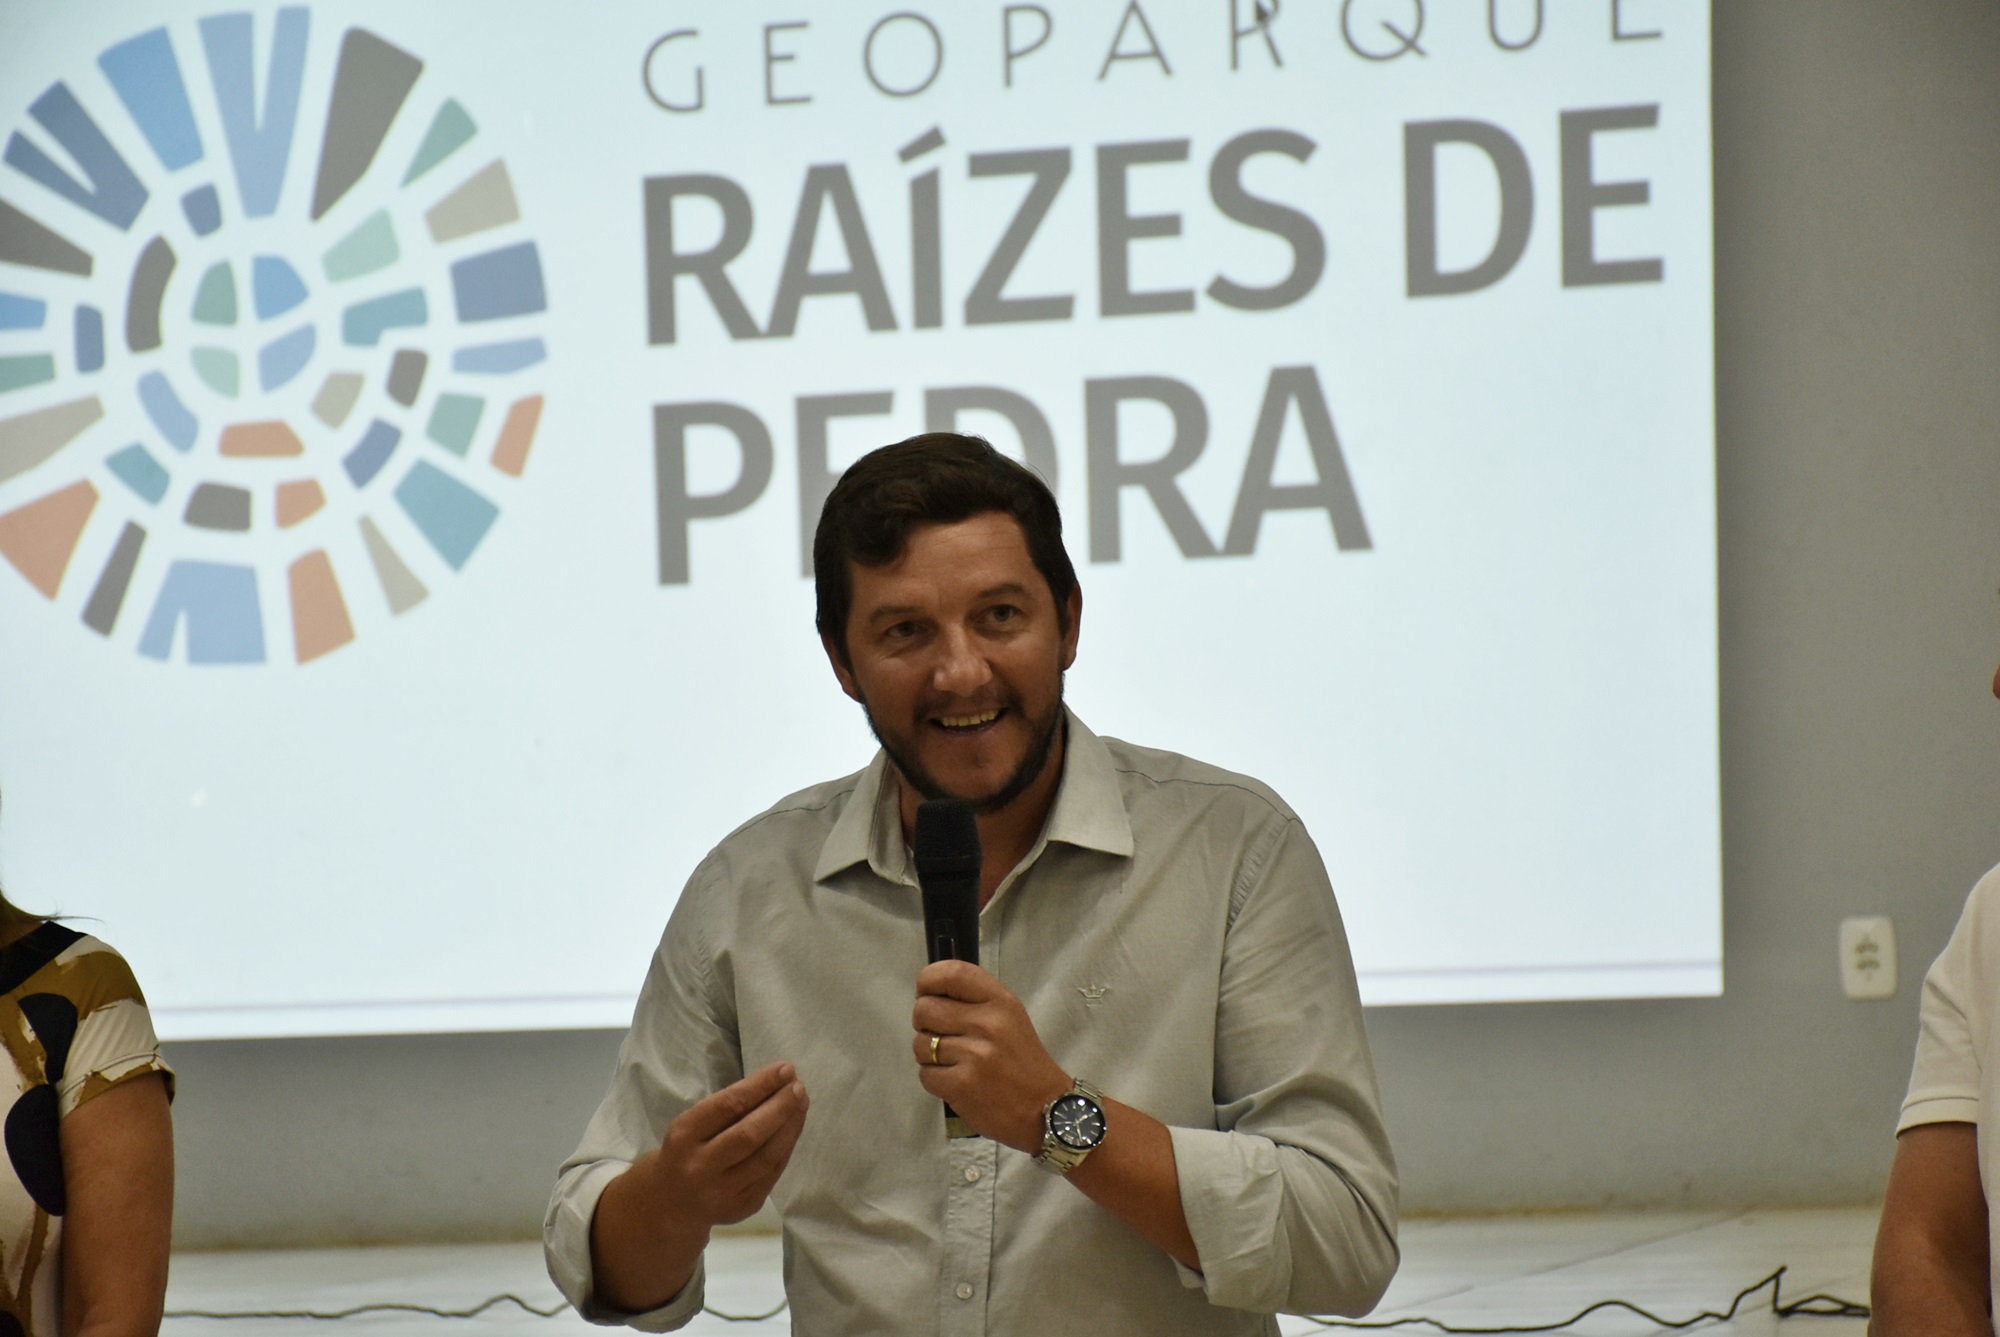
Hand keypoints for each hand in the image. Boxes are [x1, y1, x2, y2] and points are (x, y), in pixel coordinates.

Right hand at [590, 1062, 807, 1313]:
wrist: (670, 1203)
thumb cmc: (687, 1150)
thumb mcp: (692, 1125)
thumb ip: (728, 1107)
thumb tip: (778, 1081)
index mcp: (683, 1137)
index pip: (728, 1106)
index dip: (760, 1085)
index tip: (785, 1069)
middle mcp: (700, 1168)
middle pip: (749, 1135)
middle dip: (780, 1107)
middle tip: (799, 1086)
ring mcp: (721, 1193)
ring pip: (766, 1158)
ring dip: (790, 1127)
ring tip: (802, 1103)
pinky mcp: (741, 1207)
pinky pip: (772, 1174)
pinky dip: (787, 1147)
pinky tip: (794, 1128)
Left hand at [911, 961, 1068, 1152]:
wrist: (1046, 1109)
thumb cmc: (1024, 1062)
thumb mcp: (1010, 1018)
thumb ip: (975, 1002)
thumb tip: (930, 995)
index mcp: (1000, 1001)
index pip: (951, 973)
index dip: (928, 982)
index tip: (928, 995)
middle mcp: (986, 1023)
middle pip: (924, 1009)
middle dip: (925, 1025)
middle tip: (944, 1038)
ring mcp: (973, 1055)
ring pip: (920, 1044)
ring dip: (930, 1056)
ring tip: (955, 1064)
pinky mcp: (961, 1085)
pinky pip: (925, 1074)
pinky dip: (935, 1080)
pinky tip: (956, 1083)